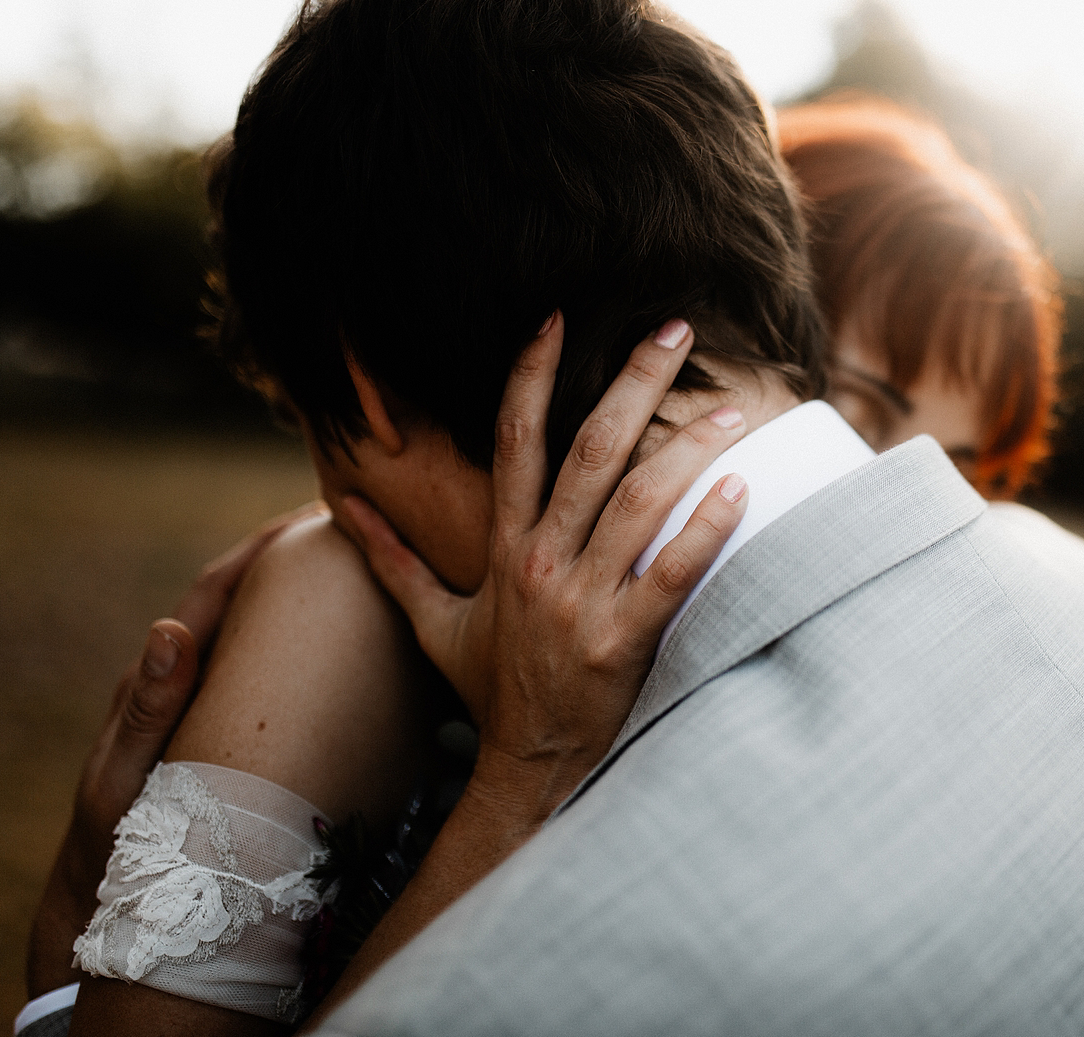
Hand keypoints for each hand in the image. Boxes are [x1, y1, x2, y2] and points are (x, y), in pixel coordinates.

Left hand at [25, 502, 326, 998]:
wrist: (123, 901)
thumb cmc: (122, 840)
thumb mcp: (128, 775)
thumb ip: (147, 708)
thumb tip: (170, 627)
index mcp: (164, 675)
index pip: (218, 591)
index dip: (261, 548)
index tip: (310, 514)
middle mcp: (189, 680)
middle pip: (246, 602)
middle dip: (293, 559)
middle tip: (347, 526)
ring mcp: (212, 706)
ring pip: (264, 639)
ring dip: (306, 602)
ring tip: (360, 574)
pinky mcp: (233, 734)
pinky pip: (275, 680)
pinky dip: (307, 652)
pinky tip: (348, 653)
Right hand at [338, 313, 748, 828]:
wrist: (527, 765)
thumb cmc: (493, 686)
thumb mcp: (433, 622)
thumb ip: (392, 559)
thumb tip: (343, 508)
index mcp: (505, 546)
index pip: (513, 442)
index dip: (531, 376)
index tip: (559, 319)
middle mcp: (542, 561)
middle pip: (589, 452)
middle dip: (633, 384)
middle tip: (674, 329)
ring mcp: (582, 600)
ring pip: (637, 504)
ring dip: (687, 449)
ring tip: (732, 409)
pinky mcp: (623, 641)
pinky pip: (671, 575)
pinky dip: (705, 530)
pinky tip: (740, 491)